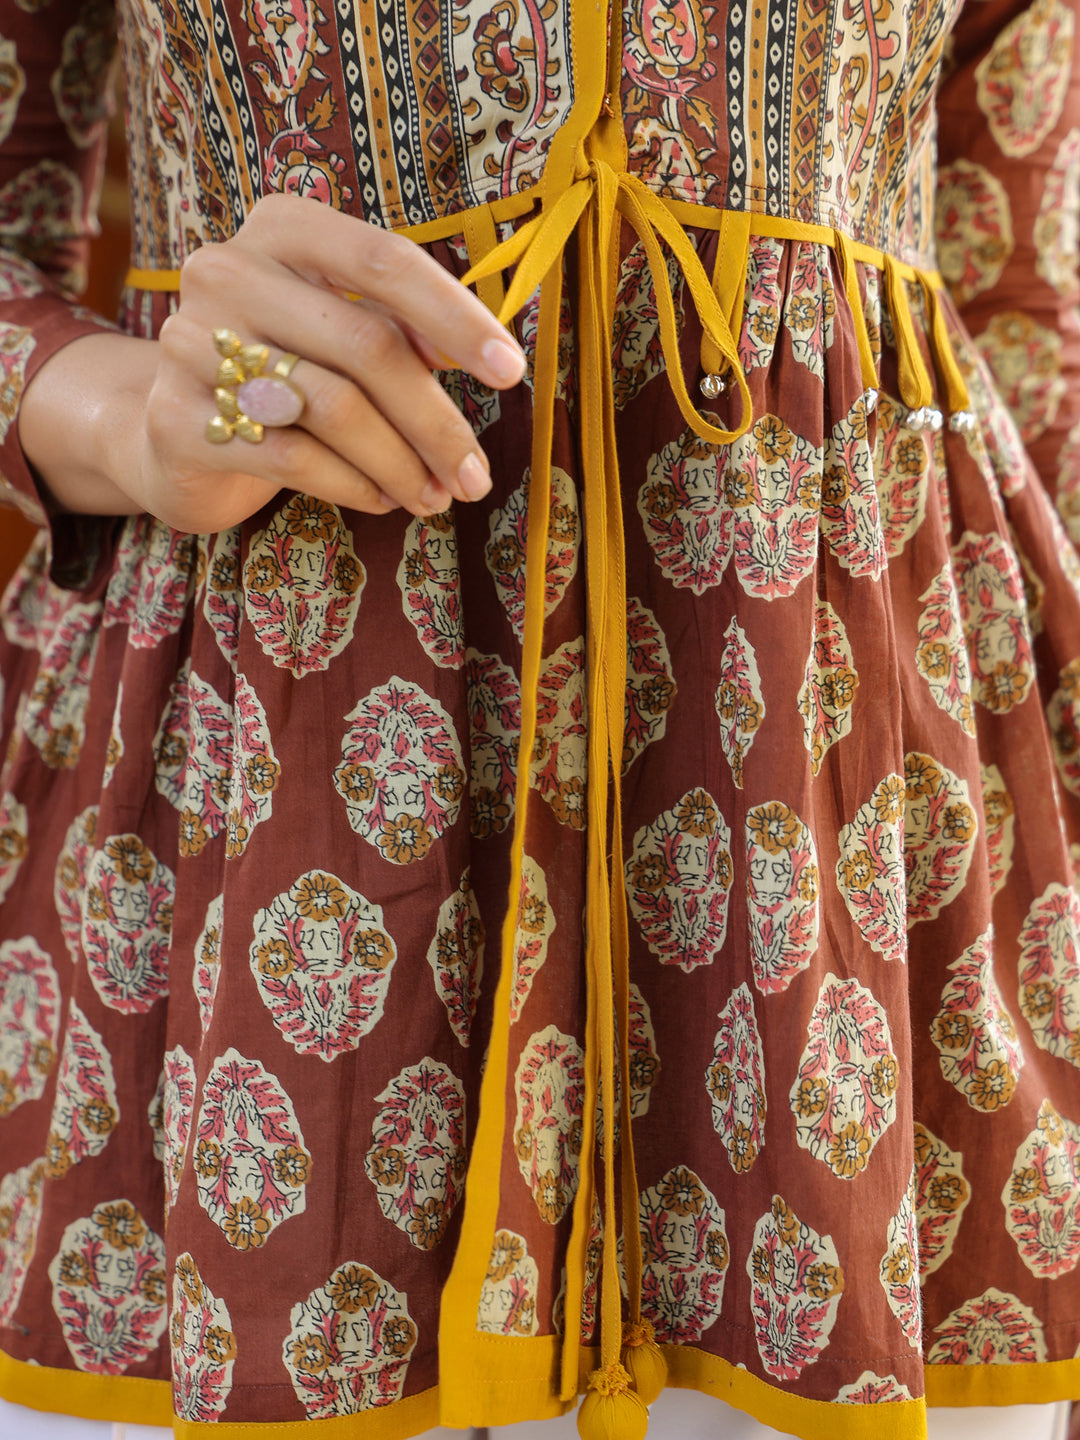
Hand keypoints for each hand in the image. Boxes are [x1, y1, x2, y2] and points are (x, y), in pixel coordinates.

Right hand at [20, 193, 525, 531]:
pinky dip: (355, 485)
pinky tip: (382, 499)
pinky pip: (295, 458)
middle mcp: (227, 270)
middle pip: (366, 345)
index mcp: (281, 228)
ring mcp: (191, 343)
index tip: (510, 372)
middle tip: (475, 477)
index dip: (455, 316)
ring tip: (435, 498)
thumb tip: (484, 352)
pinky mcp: (180, 420)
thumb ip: (402, 327)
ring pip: (334, 407)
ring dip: (402, 464)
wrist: (172, 431)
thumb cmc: (285, 371)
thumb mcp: (342, 330)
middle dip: (436, 421)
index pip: (383, 259)